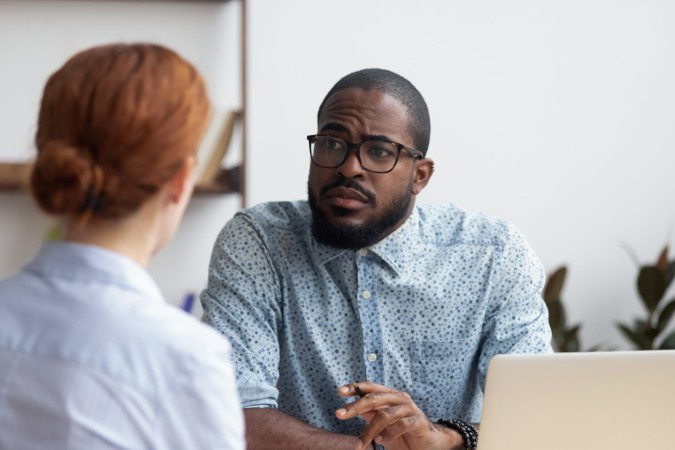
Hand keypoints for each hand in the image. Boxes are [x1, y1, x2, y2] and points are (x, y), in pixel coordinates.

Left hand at [335, 381, 460, 449]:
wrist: (430, 444)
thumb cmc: (403, 434)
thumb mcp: (383, 425)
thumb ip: (370, 415)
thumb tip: (352, 409)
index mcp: (390, 395)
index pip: (371, 387)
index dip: (355, 387)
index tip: (339, 392)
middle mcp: (400, 398)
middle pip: (374, 398)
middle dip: (355, 406)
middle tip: (339, 414)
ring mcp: (410, 409)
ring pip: (385, 415)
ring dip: (369, 430)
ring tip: (359, 444)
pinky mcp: (419, 421)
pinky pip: (402, 424)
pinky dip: (389, 433)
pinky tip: (381, 441)